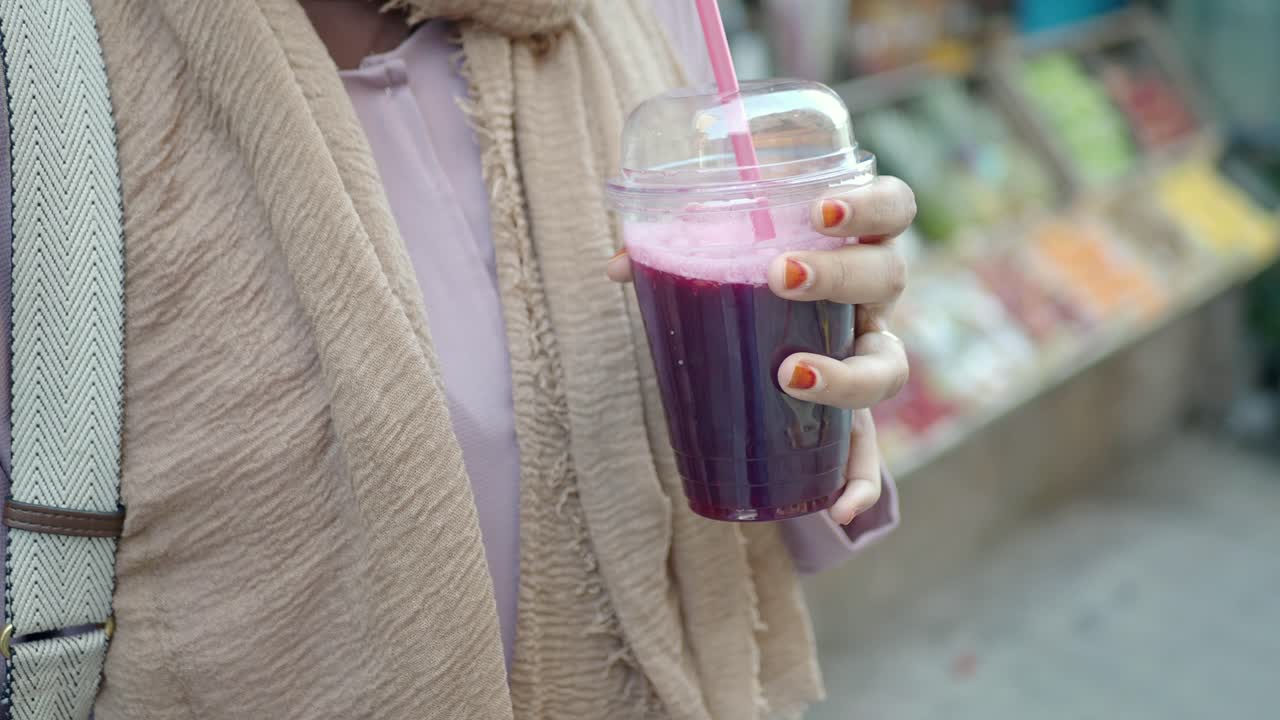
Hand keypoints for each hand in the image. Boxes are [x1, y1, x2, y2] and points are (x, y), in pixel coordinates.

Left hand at [607, 176, 915, 524]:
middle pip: (888, 276)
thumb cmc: (749, 292)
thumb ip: (677, 257)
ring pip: (888, 366)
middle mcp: (874, 302)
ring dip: (847, 374)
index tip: (819, 211)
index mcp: (851, 247)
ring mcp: (868, 359)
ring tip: (790, 375)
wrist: (767, 349)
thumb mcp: (721, 267)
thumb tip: (619, 267)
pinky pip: (869, 453)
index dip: (868, 204)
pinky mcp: (855, 420)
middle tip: (780, 276)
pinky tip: (840, 509)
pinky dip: (860, 482)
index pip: (891, 208)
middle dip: (841, 274)